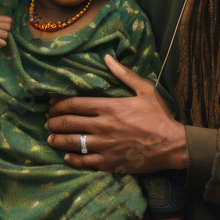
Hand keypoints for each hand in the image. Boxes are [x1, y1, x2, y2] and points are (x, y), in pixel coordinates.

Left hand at [45, 54, 188, 173]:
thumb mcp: (145, 90)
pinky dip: (72, 159)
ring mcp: (104, 145)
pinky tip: (66, 156)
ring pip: (72, 142)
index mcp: (109, 107)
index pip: (75, 104)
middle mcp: (103, 126)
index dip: (59, 104)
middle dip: (54, 121)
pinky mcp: (109, 162)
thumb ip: (124, 74)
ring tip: (51, 137)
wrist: (172, 145)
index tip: (52, 104)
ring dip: (58, 139)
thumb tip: (107, 57)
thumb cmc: (159, 116)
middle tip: (48, 120)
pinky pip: (84, 161)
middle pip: (69, 122)